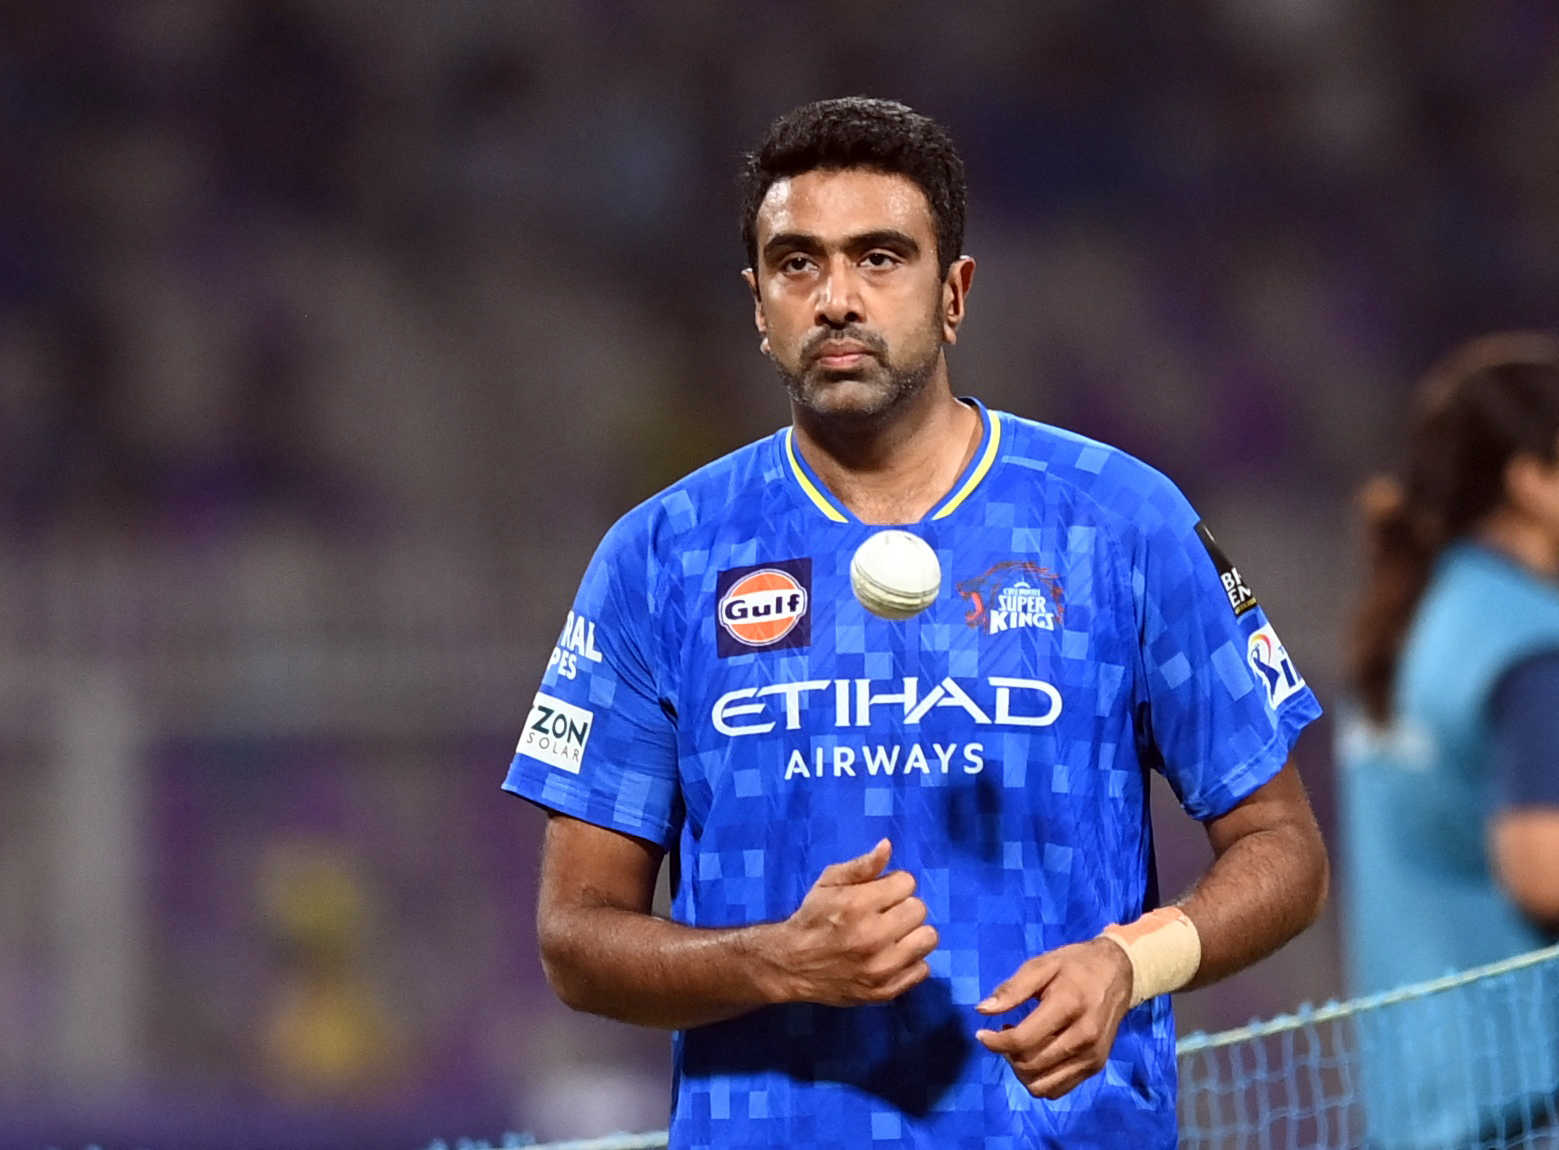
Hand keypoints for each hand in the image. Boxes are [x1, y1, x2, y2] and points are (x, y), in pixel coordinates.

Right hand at [767, 838, 938, 1006]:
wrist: (792, 964)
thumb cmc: (813, 918)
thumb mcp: (828, 883)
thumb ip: (861, 865)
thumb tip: (888, 846)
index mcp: (857, 905)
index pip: (907, 882)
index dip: (894, 884)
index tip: (881, 893)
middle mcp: (872, 937)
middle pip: (919, 909)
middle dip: (904, 907)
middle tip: (886, 915)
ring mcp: (880, 968)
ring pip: (928, 938)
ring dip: (913, 934)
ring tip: (893, 936)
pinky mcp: (885, 991)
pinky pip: (922, 968)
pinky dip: (910, 961)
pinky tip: (891, 957)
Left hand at [973, 936, 1132, 1098]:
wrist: (1119, 972)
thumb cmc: (1075, 965)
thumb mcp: (1041, 965)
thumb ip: (1012, 989)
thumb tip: (982, 1010)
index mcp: (1068, 1006)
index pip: (1022, 1040)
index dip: (994, 1042)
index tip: (981, 1034)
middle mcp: (1084, 1037)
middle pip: (1030, 1065)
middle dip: (1007, 1054)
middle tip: (1004, 1034)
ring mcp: (1092, 1056)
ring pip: (1043, 1085)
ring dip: (1021, 1071)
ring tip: (1019, 1047)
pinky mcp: (1096, 1067)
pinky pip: (1058, 1090)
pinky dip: (1039, 1080)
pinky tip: (1036, 1056)